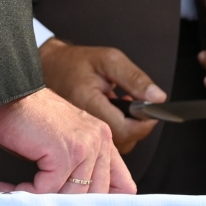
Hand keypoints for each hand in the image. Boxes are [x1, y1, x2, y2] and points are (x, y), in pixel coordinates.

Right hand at [0, 86, 135, 194]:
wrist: (6, 93)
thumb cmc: (28, 117)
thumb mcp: (64, 141)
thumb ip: (82, 166)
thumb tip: (86, 200)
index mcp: (103, 139)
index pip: (122, 184)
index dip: (102, 202)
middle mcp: (99, 140)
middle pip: (95, 194)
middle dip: (64, 203)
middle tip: (38, 199)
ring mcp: (84, 145)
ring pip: (72, 195)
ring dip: (41, 198)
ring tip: (17, 189)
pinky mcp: (64, 152)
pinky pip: (48, 189)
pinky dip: (25, 191)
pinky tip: (10, 184)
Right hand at [40, 39, 164, 153]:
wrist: (48, 69)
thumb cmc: (76, 62)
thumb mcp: (109, 60)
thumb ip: (134, 79)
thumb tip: (158, 98)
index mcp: (88, 104)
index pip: (125, 130)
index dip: (144, 122)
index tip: (150, 109)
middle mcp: (83, 126)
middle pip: (124, 142)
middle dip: (137, 124)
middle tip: (134, 102)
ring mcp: (81, 135)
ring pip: (118, 146)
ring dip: (128, 127)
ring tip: (121, 104)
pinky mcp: (83, 138)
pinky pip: (108, 143)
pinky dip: (118, 129)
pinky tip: (112, 112)